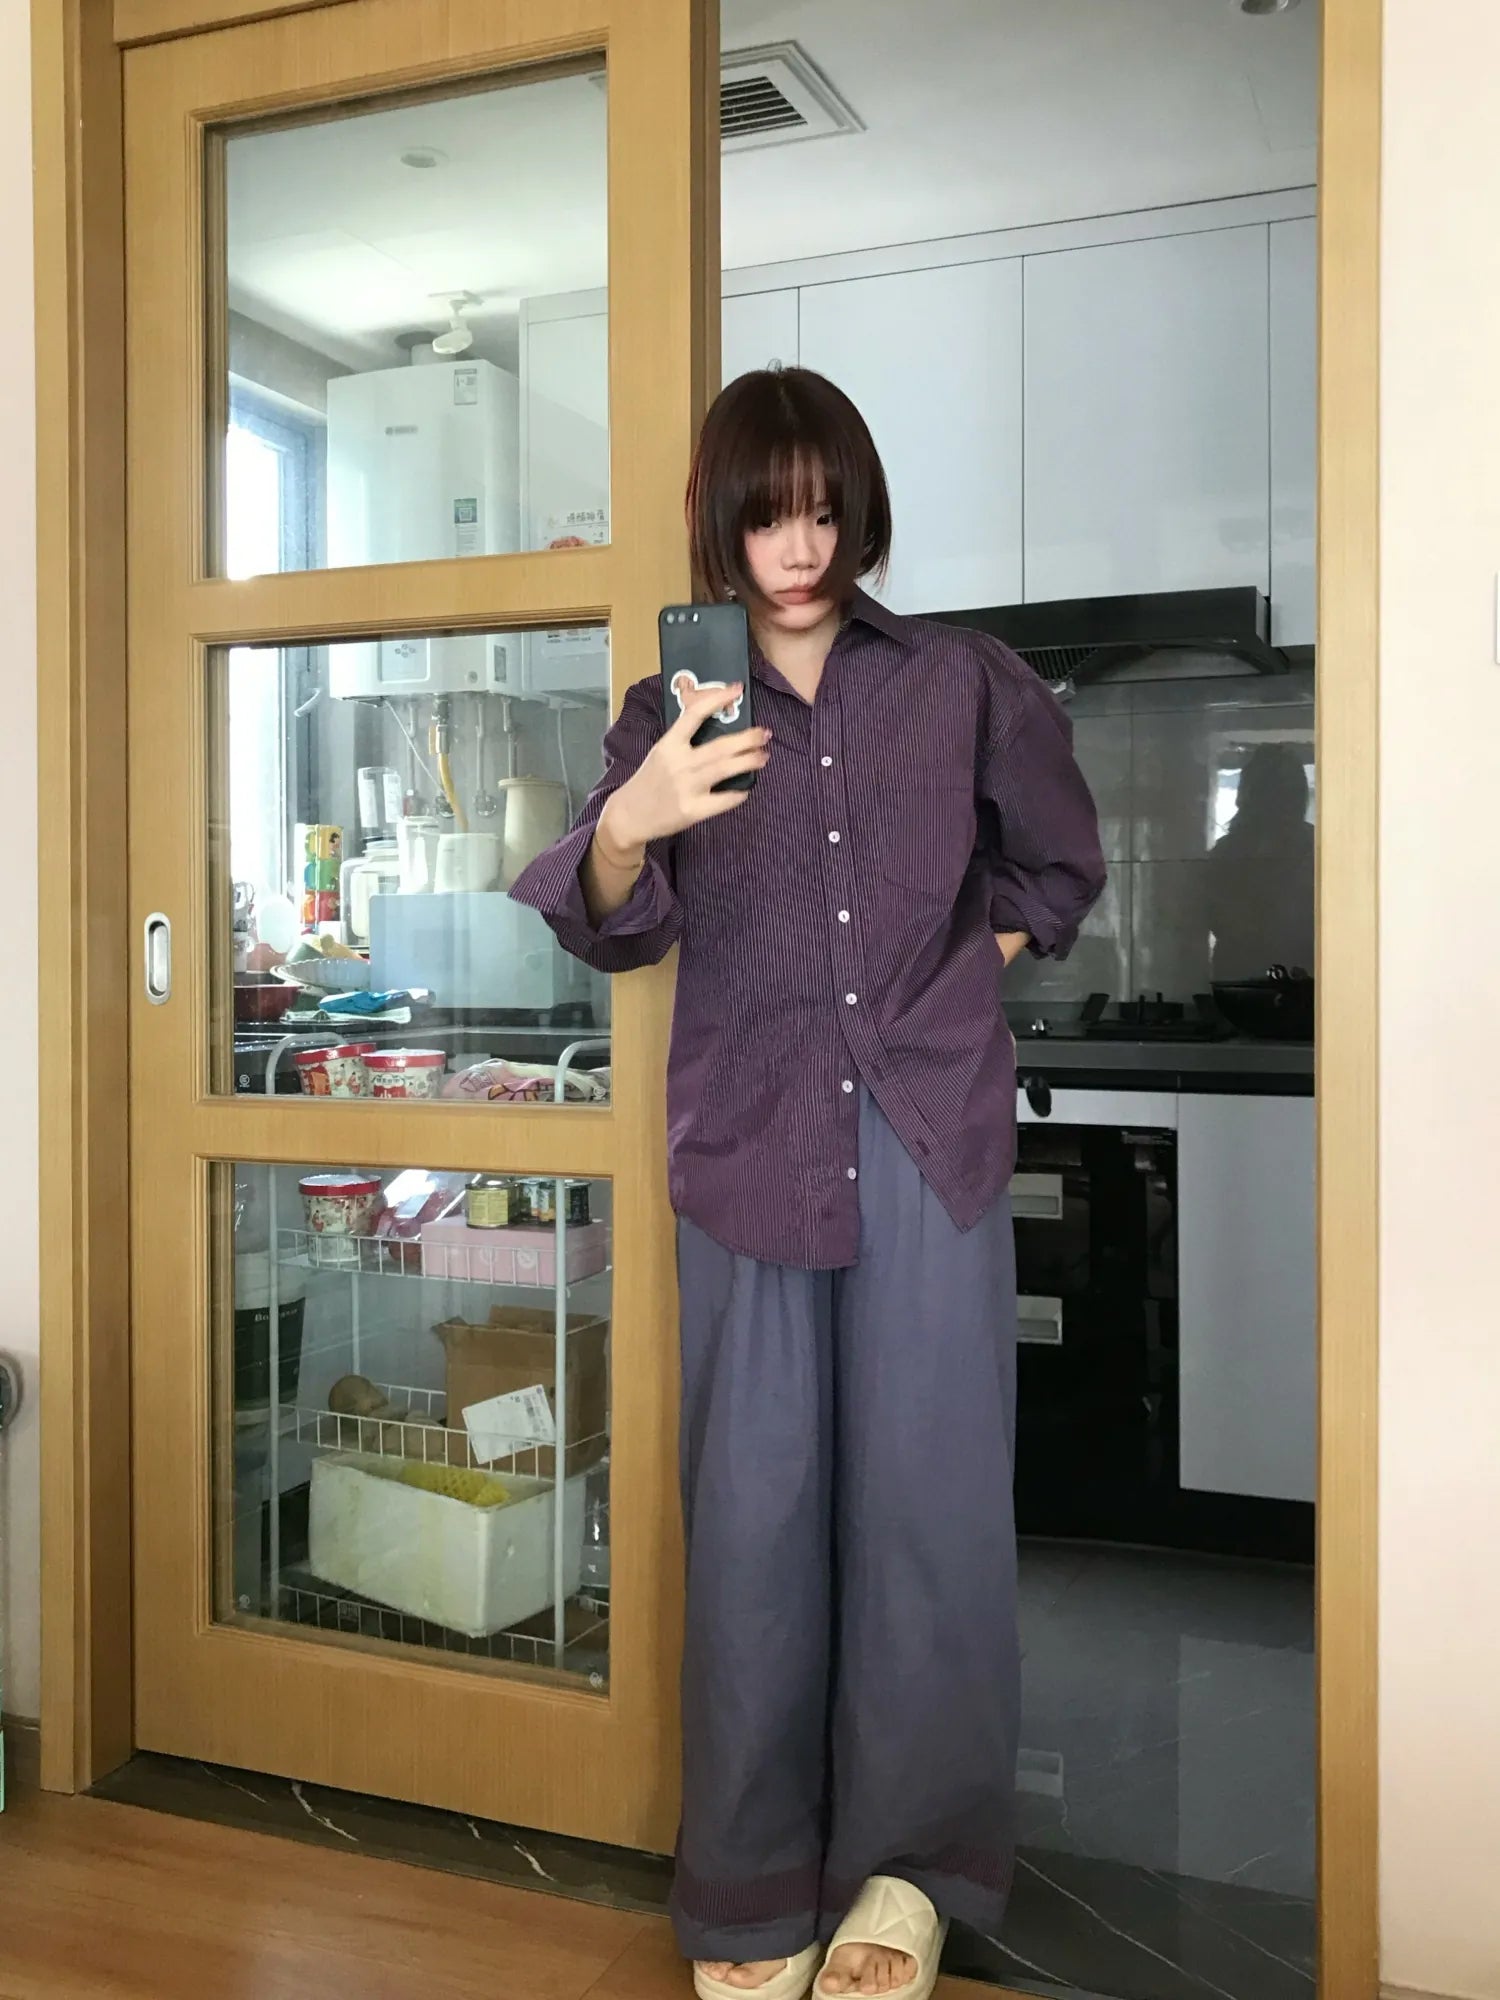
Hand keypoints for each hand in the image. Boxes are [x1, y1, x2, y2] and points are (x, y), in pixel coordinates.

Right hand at [600, 683, 769, 856]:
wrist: (631, 815)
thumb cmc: (650, 780)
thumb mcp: (661, 752)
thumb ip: (684, 740)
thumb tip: (721, 727)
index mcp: (669, 744)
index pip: (694, 715)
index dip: (717, 699)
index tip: (737, 690)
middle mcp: (678, 763)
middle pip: (720, 746)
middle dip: (747, 738)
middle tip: (765, 733)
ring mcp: (686, 787)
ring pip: (726, 769)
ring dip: (749, 761)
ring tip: (763, 756)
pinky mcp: (693, 810)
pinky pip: (723, 800)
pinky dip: (739, 794)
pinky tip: (746, 788)